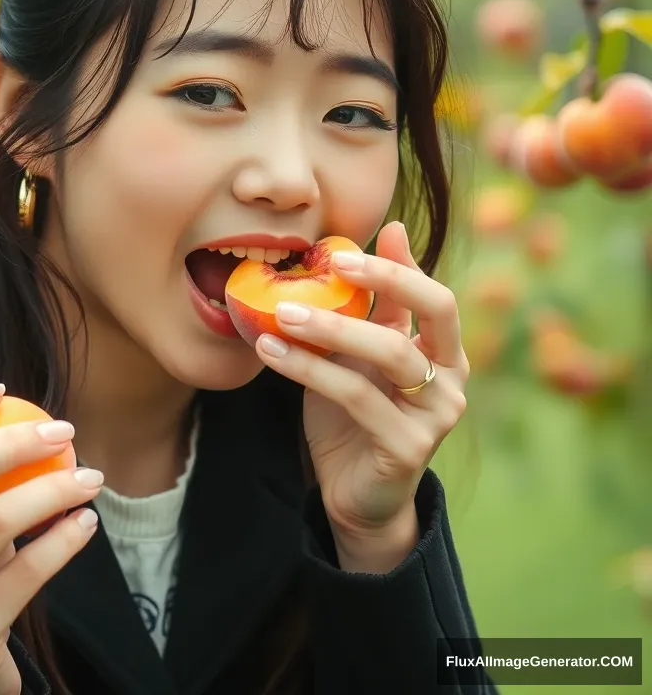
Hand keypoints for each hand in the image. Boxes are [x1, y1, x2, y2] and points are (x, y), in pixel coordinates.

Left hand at [255, 221, 469, 546]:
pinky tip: (271, 350)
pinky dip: (308, 368)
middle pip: (437, 312)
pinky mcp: (408, 446)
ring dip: (330, 325)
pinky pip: (355, 394)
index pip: (436, 295)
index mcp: (445, 351)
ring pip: (390, 352)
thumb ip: (376, 304)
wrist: (354, 493)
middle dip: (385, 279)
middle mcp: (452, 379)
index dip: (399, 265)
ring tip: (281, 311)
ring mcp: (437, 414)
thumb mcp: (362, 354)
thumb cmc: (356, 412)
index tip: (347, 247)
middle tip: (330, 263)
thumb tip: (389, 230)